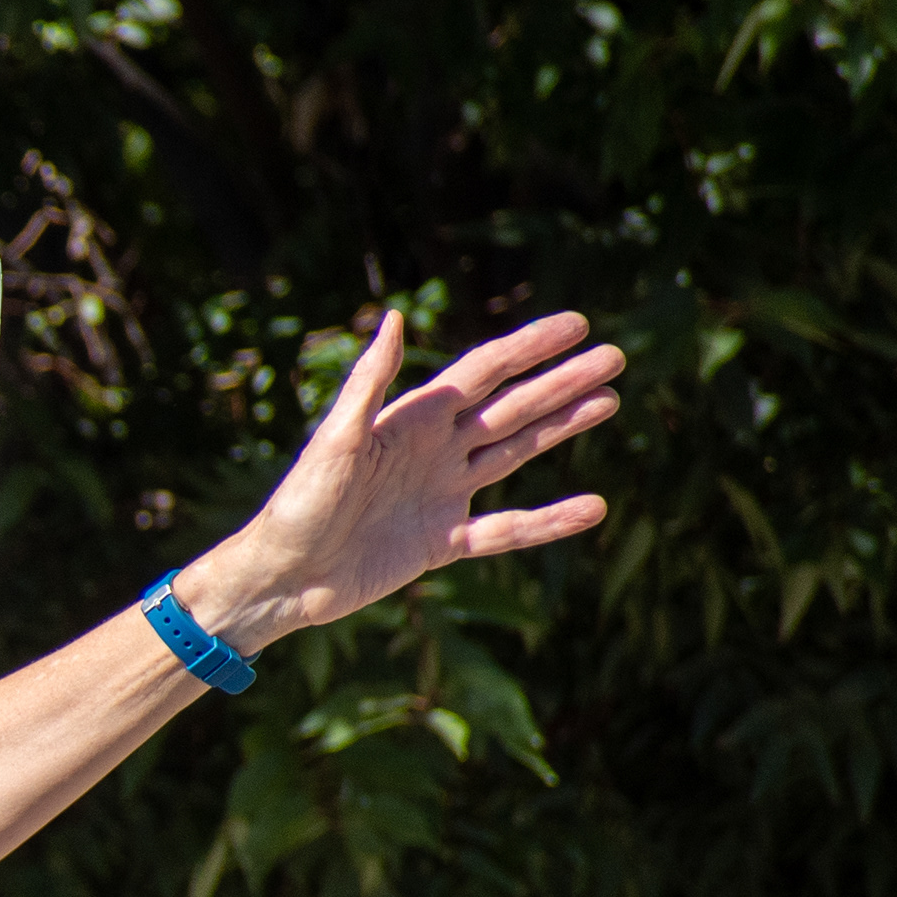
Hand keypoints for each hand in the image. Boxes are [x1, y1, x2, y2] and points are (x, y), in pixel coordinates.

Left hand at [172, 309, 622, 652]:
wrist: (281, 580)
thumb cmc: (297, 507)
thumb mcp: (335, 441)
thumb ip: (369, 382)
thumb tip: (393, 316)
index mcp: (409, 419)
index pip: (484, 372)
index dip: (530, 347)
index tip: (579, 324)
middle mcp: (431, 450)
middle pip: (510, 407)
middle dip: (561, 382)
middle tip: (615, 358)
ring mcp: (440, 494)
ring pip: (515, 453)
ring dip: (561, 428)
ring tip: (609, 402)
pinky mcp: (441, 540)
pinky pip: (507, 529)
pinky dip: (548, 521)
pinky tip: (593, 507)